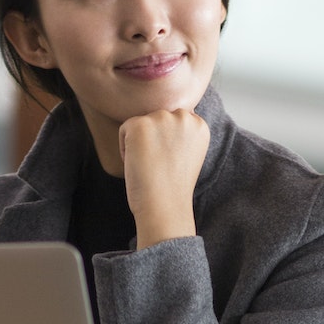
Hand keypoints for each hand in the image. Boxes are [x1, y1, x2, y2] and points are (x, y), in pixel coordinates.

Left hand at [119, 109, 209, 247]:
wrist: (165, 207)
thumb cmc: (173, 188)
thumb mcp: (187, 155)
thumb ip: (180, 133)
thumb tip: (162, 122)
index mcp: (199, 125)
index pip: (174, 120)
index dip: (167, 144)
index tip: (171, 164)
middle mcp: (184, 116)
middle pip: (156, 119)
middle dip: (154, 141)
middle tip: (160, 167)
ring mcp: (162, 118)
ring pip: (141, 124)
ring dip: (140, 144)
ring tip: (151, 166)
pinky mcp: (140, 124)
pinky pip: (124, 130)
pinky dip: (125, 149)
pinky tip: (140, 165)